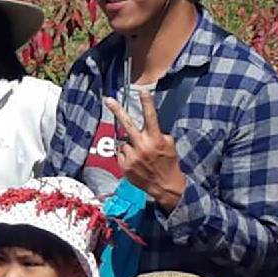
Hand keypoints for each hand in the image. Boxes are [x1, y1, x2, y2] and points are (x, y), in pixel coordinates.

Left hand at [106, 90, 187, 210]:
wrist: (165, 186)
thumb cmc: (168, 162)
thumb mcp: (169, 145)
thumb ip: (157, 134)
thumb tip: (145, 128)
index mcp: (156, 139)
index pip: (151, 117)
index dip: (147, 103)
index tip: (142, 91)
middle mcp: (143, 146)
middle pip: (127, 124)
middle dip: (117, 110)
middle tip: (108, 99)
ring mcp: (132, 156)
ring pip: (124, 142)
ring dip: (131, 145)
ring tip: (141, 155)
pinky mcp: (124, 165)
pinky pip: (121, 153)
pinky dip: (127, 155)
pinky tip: (136, 162)